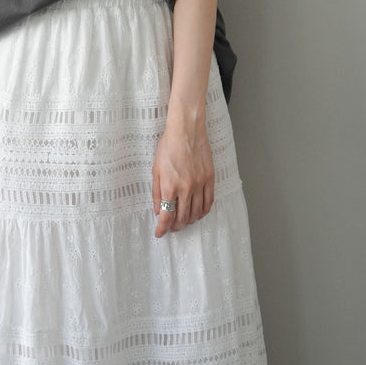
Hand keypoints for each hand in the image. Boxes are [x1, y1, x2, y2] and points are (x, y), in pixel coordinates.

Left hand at [152, 119, 214, 237]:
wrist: (187, 131)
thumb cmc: (169, 146)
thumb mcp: (156, 169)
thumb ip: (157, 192)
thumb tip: (158, 210)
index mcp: (170, 186)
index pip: (167, 215)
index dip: (163, 228)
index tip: (160, 233)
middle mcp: (186, 189)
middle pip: (183, 217)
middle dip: (176, 226)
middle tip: (172, 227)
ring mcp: (200, 184)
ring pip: (197, 213)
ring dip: (190, 220)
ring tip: (184, 221)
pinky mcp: (210, 179)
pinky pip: (209, 202)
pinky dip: (204, 211)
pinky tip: (199, 212)